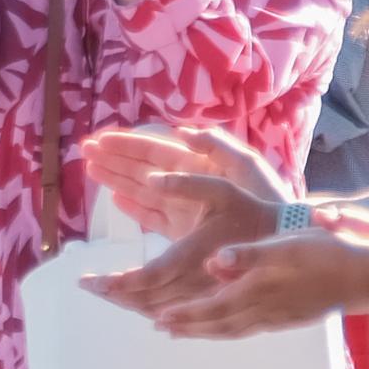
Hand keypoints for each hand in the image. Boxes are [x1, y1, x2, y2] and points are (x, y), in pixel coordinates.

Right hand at [81, 122, 291, 253]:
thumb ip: (216, 146)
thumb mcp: (246, 165)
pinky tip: (117, 200)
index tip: (100, 138)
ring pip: (142, 190)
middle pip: (143, 168)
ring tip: (91, 169)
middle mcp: (188, 184)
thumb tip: (181, 132)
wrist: (283, 237)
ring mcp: (185, 208)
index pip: (155, 151)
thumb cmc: (268, 200)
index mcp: (200, 165)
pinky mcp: (186, 232)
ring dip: (117, 179)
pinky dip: (134, 207)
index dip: (128, 144)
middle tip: (84, 150)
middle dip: (115, 158)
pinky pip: (153, 217)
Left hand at [92, 223, 368, 339]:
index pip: (210, 308)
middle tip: (154, 326)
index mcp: (257, 291)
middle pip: (214, 325)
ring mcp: (277, 318)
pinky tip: (219, 328)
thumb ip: (249, 255)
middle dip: (183, 326)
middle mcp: (263, 311)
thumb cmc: (328, 253)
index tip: (156, 317)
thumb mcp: (287, 245)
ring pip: (229, 330)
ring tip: (175, 331)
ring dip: (201, 332)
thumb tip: (214, 261)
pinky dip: (225, 331)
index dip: (182, 314)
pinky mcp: (289, 318)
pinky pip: (247, 329)